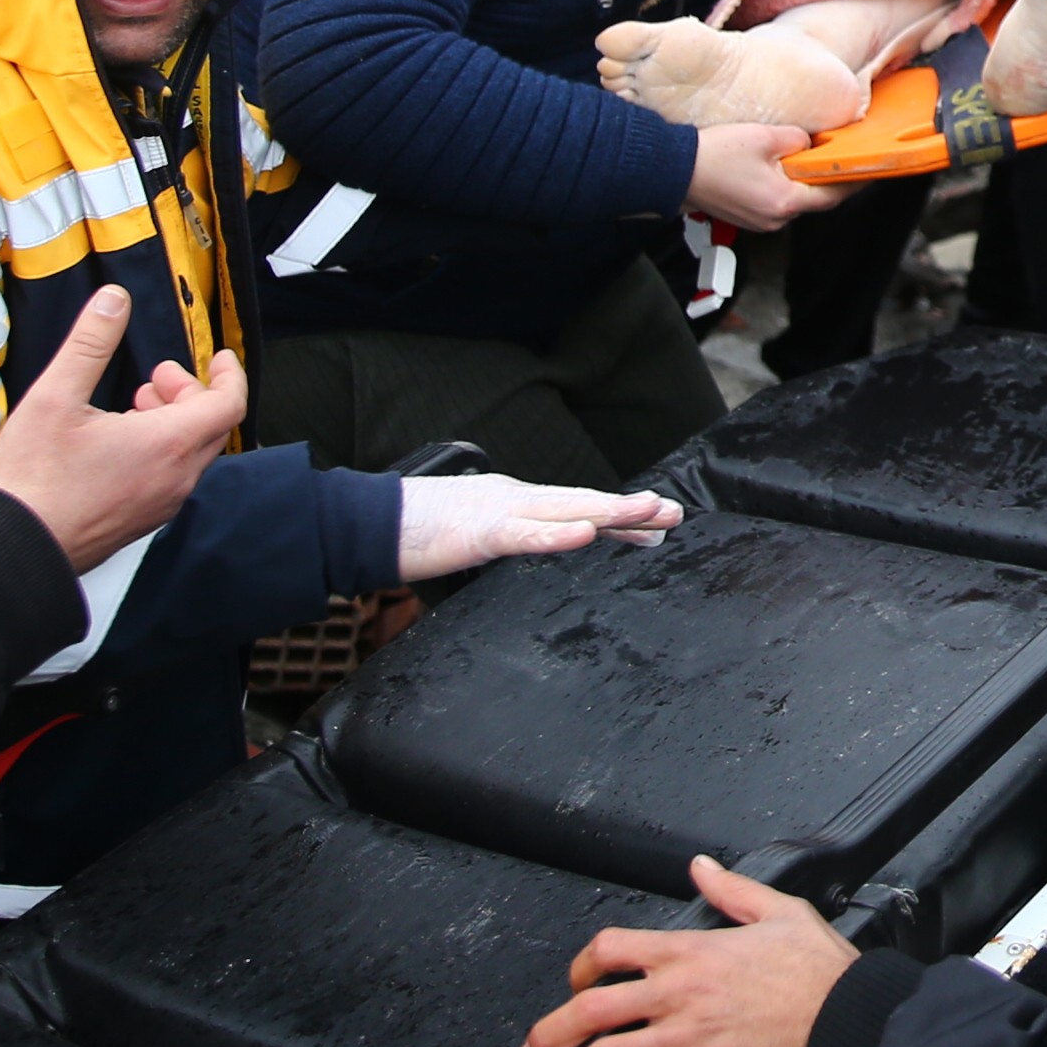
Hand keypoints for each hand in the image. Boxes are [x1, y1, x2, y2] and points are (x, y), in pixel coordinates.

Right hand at [0, 291, 248, 571]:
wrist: (15, 548)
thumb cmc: (35, 478)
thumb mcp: (56, 396)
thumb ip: (90, 343)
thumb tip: (114, 300)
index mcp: (169, 444)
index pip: (228, 404)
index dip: (230, 375)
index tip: (219, 357)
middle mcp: (176, 478)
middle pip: (211, 427)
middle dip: (191, 393)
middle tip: (157, 377)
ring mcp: (160, 505)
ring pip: (190, 454)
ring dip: (174, 421)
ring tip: (134, 405)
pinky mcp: (140, 522)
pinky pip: (169, 478)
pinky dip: (161, 450)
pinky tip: (118, 442)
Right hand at [395, 471, 683, 581]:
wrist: (372, 521)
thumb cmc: (420, 531)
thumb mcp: (478, 536)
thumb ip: (513, 538)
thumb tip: (543, 547)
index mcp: (516, 502)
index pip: (577, 508)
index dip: (619, 514)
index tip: (658, 520)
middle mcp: (516, 499)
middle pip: (583, 503)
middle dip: (630, 510)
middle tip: (674, 513)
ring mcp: (500, 510)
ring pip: (565, 510)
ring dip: (611, 512)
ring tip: (650, 513)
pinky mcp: (480, 529)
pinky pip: (525, 533)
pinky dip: (558, 534)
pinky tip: (587, 534)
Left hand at [525, 854, 862, 1046]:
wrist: (846, 1023)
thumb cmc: (820, 973)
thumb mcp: (779, 911)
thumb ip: (731, 890)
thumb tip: (701, 868)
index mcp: (691, 952)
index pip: (611, 950)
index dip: (581, 966)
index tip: (576, 982)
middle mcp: (678, 996)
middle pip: (589, 1012)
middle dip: (549, 1034)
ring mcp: (684, 1041)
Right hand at [687, 117, 847, 227]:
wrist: (672, 170)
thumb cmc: (714, 155)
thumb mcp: (766, 137)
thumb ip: (798, 140)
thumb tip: (809, 144)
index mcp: (784, 202)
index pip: (832, 194)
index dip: (853, 180)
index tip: (869, 170)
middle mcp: (775, 218)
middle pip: (814, 198)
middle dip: (826, 176)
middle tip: (840, 155)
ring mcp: (760, 220)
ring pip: (794, 198)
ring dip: (803, 179)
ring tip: (808, 155)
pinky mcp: (747, 215)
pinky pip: (776, 200)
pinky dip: (785, 184)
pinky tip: (780, 165)